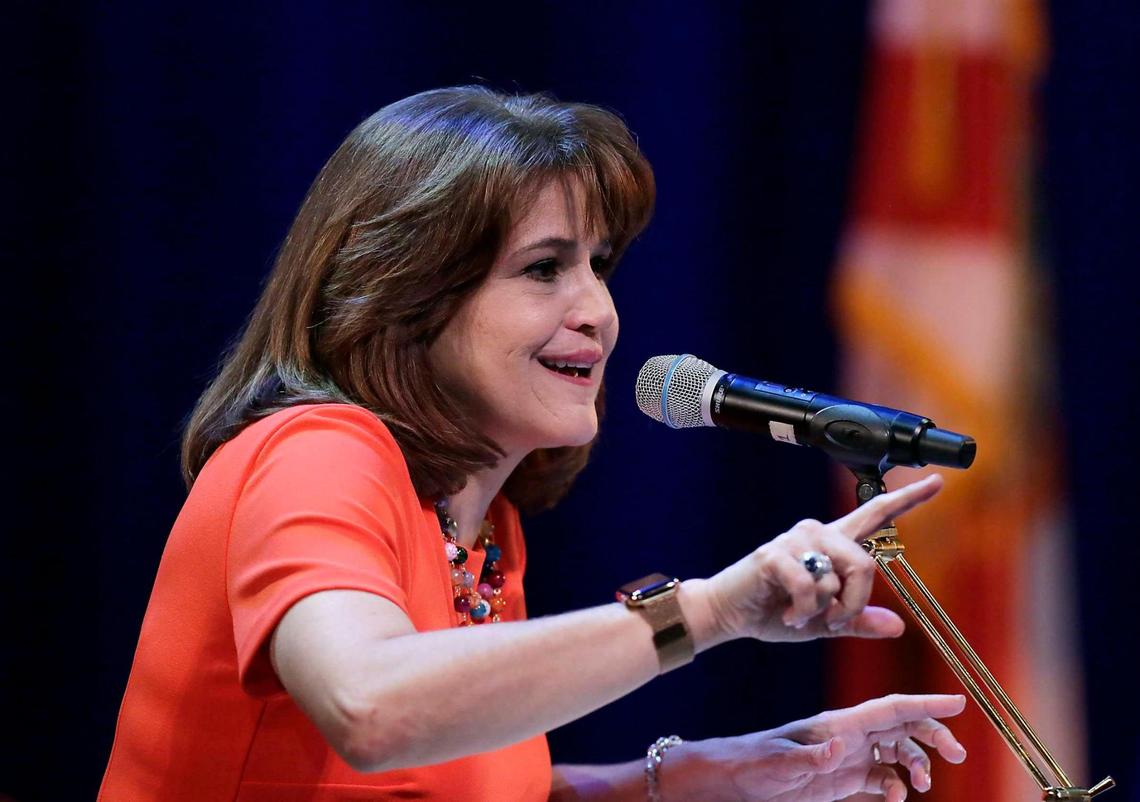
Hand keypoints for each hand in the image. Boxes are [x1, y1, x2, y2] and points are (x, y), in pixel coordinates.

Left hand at [670, 693, 967, 801]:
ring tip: (922, 785)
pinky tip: (895, 798)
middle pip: (903, 727)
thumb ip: (813, 756)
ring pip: (897, 752)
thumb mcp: (782, 764)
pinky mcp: (842, 778)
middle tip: (957, 754)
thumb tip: (843, 746)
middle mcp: (849, 735)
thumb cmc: (755, 764)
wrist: (736, 777)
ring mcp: (848, 756)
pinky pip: (881, 778)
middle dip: (933, 736)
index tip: (959, 702)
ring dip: (917, 765)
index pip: (891, 708)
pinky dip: (895, 786)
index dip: (926, 704)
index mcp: (839, 724)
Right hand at [699, 474, 942, 644]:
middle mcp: (818, 533)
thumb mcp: (823, 622)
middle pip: (864, 563)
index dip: (908, 499)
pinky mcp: (774, 554)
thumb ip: (858, 621)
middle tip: (834, 621)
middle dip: (855, 602)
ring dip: (825, 609)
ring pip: (838, 577)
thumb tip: (898, 626)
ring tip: (802, 616)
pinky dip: (804, 611)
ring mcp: (795, 540)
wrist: (729, 614)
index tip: (938, 482)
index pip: (875, 514)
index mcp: (833, 544)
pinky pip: (809, 586)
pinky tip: (788, 615)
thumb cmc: (776, 613)